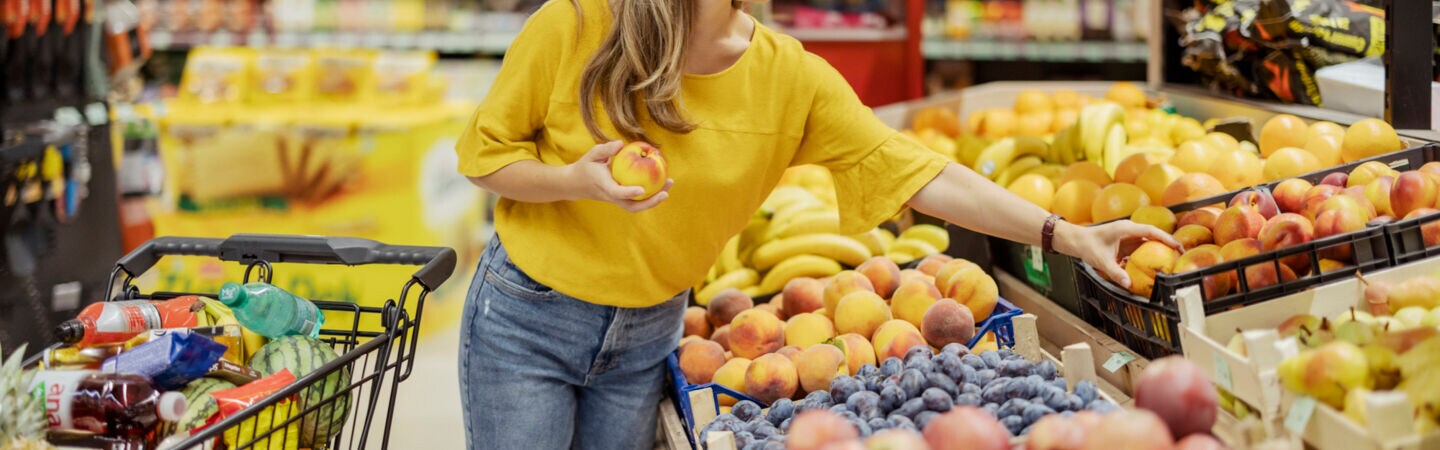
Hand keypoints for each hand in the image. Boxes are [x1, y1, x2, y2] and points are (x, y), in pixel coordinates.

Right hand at [567, 141, 672, 212]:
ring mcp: (616, 200)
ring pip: (636, 205)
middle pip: (631, 206)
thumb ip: (605, 149)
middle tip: (666, 192)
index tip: (642, 189)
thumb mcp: (592, 154)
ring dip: (654, 199)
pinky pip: (636, 200)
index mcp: (603, 185)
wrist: (575, 184)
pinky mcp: (620, 199)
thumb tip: (621, 144)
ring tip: (669, 183)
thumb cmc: (585, 166)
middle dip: (650, 202)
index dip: (629, 192)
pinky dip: (650, 194)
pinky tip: (661, 182)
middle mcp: (611, 196)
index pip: (616, 192)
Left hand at [1061, 220, 1181, 288]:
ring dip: (1158, 249)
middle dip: (1167, 244)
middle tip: (1181, 256)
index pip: (1151, 231)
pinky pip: (1140, 248)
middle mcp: (1129, 230)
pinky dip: (1147, 255)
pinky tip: (1153, 265)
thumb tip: (1128, 284)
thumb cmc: (1086, 245)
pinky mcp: (1124, 243)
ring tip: (1172, 261)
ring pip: (1147, 241)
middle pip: (1153, 235)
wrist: (1075, 240)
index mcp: (1126, 229)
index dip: (1166, 238)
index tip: (1178, 247)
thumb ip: (1115, 272)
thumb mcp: (1101, 260)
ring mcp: (1127, 236)